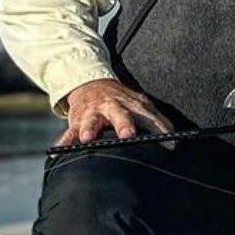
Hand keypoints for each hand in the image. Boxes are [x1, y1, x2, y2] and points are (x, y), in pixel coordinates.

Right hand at [57, 78, 172, 146]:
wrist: (91, 84)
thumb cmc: (122, 102)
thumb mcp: (142, 106)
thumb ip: (158, 123)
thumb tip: (174, 142)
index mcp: (133, 105)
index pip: (150, 119)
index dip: (160, 130)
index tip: (170, 144)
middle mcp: (113, 107)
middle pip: (120, 115)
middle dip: (124, 125)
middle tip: (128, 136)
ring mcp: (93, 113)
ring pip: (90, 121)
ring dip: (89, 129)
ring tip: (87, 138)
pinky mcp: (77, 121)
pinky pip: (69, 132)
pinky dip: (64, 141)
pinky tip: (60, 150)